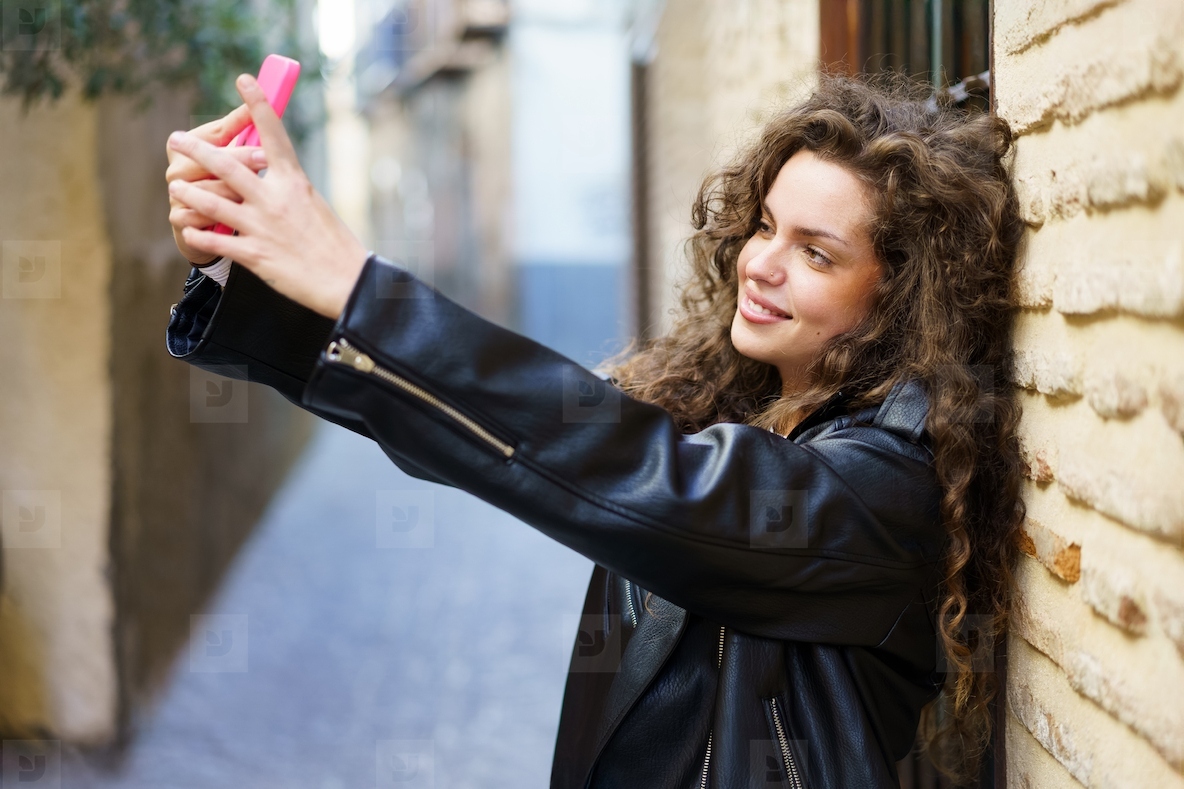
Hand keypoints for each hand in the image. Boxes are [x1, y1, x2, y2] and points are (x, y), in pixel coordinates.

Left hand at [166, 73, 370, 319]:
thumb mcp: (315, 204)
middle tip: (176, 138)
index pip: (273, 134)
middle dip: (198, 150)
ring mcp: (263, 227)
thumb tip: (270, 173)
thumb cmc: (335, 244)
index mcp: (295, 182)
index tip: (244, 80)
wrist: (346, 280)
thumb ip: (289, 188)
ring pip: (213, 203)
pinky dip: (197, 233)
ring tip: (175, 185)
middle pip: (228, 166)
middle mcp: (276, 199)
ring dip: (189, 192)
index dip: (258, 105)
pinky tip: (186, 227)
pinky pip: (216, 241)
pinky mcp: (255, 255)